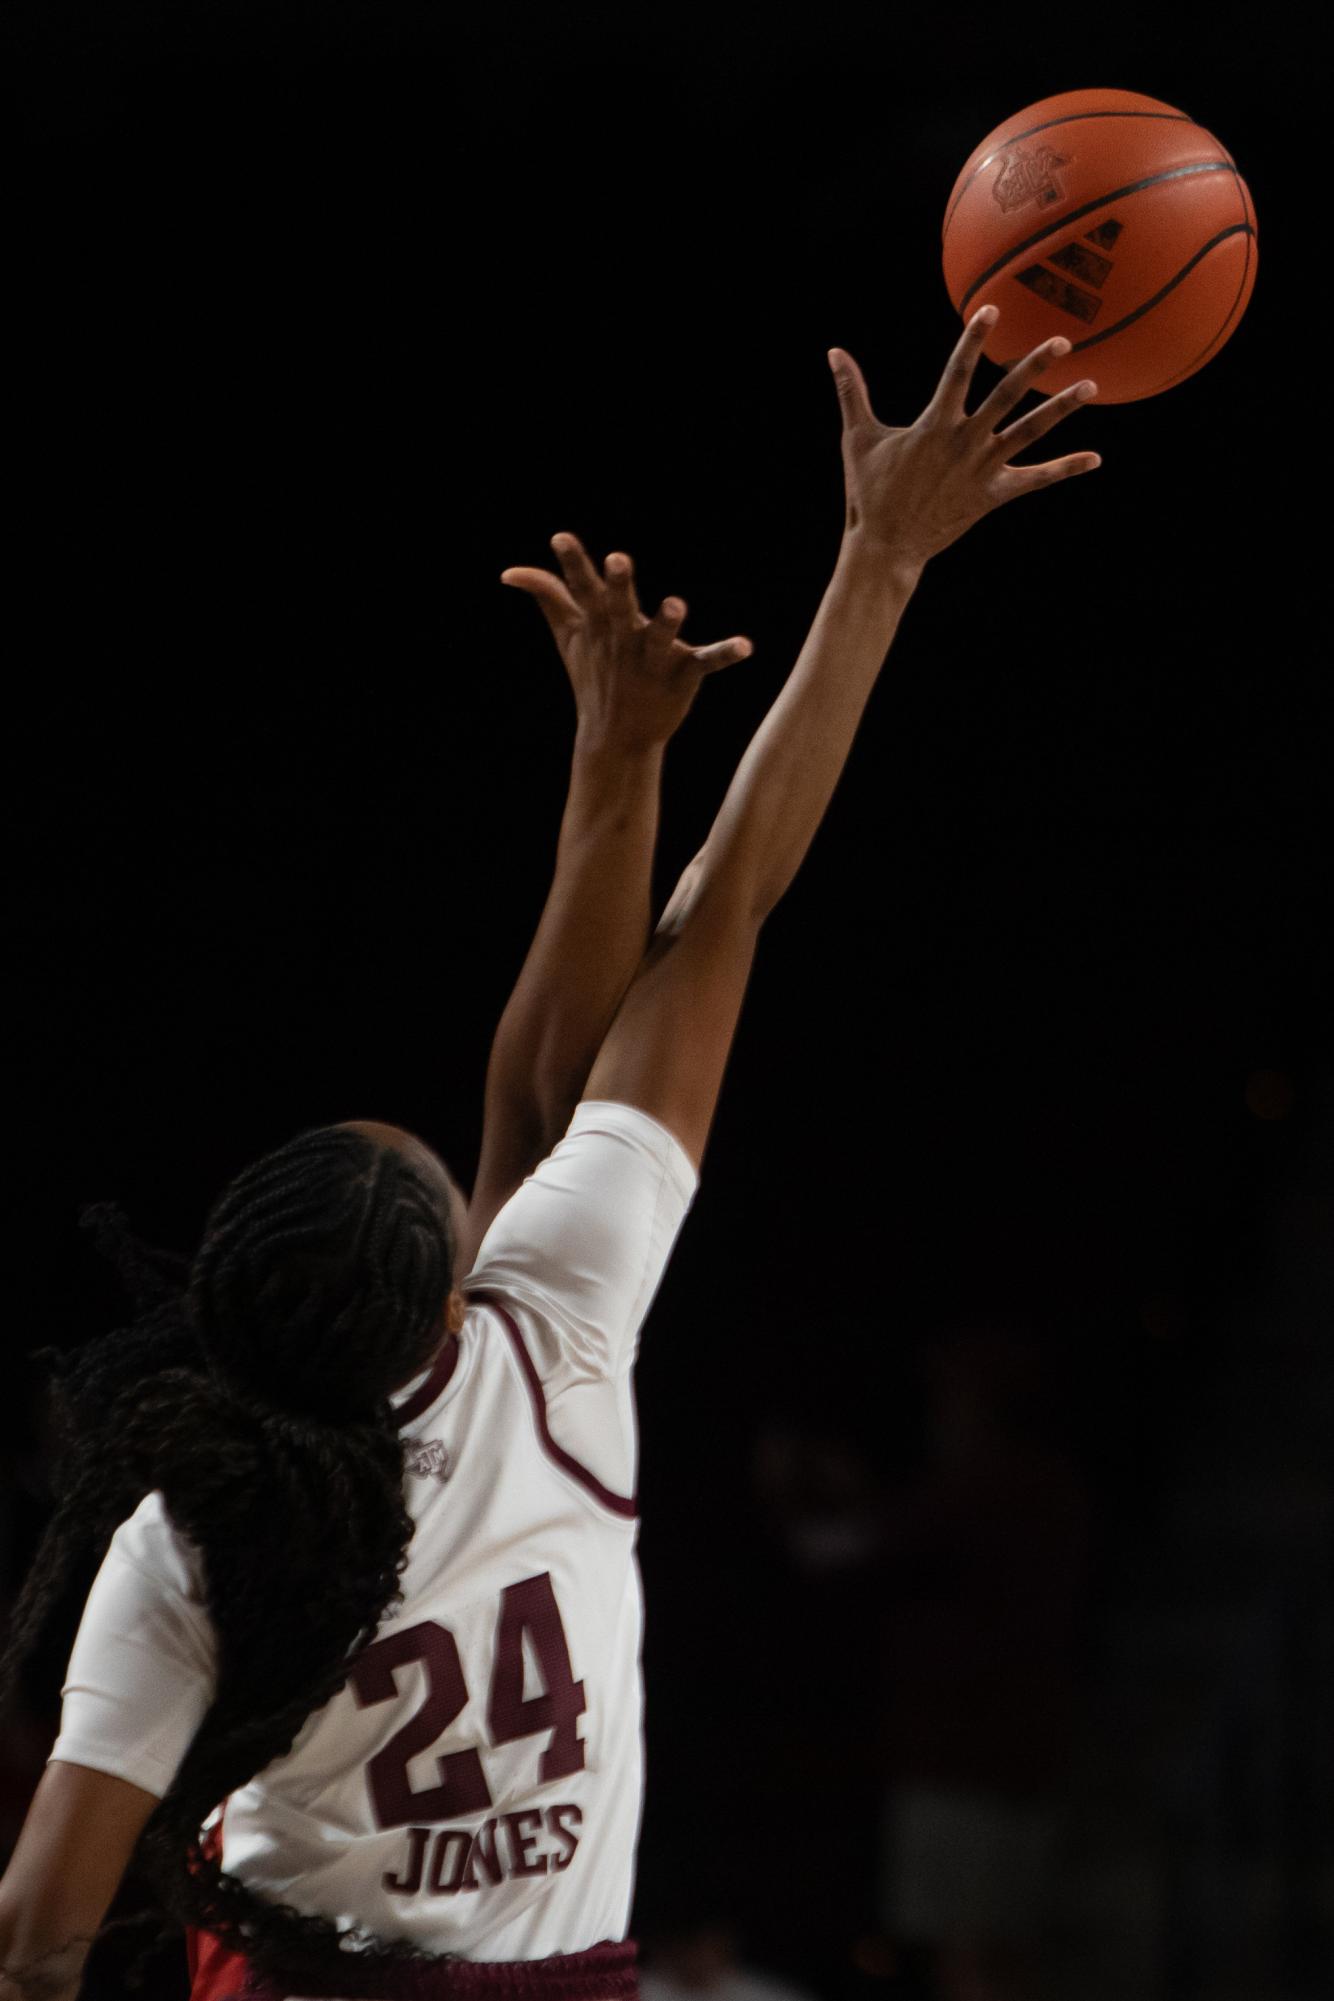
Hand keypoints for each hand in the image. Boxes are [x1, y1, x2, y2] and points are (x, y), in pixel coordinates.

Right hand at [500, 534, 752, 753]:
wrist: (618, 738)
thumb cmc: (594, 676)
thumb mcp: (569, 637)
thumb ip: (548, 596)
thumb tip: (510, 572)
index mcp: (599, 625)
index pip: (582, 590)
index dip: (572, 563)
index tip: (561, 538)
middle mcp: (624, 639)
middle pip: (619, 609)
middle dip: (618, 585)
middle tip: (619, 560)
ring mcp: (652, 660)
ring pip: (659, 638)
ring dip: (666, 622)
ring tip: (674, 603)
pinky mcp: (683, 674)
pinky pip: (707, 662)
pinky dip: (726, 654)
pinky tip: (746, 646)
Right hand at [828, 308, 1101, 570]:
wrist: (886, 546)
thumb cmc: (869, 492)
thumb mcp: (857, 438)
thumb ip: (851, 391)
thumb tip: (833, 352)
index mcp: (934, 424)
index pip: (958, 371)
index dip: (975, 340)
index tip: (992, 310)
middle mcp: (964, 442)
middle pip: (1006, 396)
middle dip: (1033, 366)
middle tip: (1061, 339)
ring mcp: (982, 469)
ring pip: (1029, 432)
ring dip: (1060, 408)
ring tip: (1090, 385)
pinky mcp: (992, 496)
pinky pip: (1035, 480)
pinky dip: (1064, 469)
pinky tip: (1094, 459)